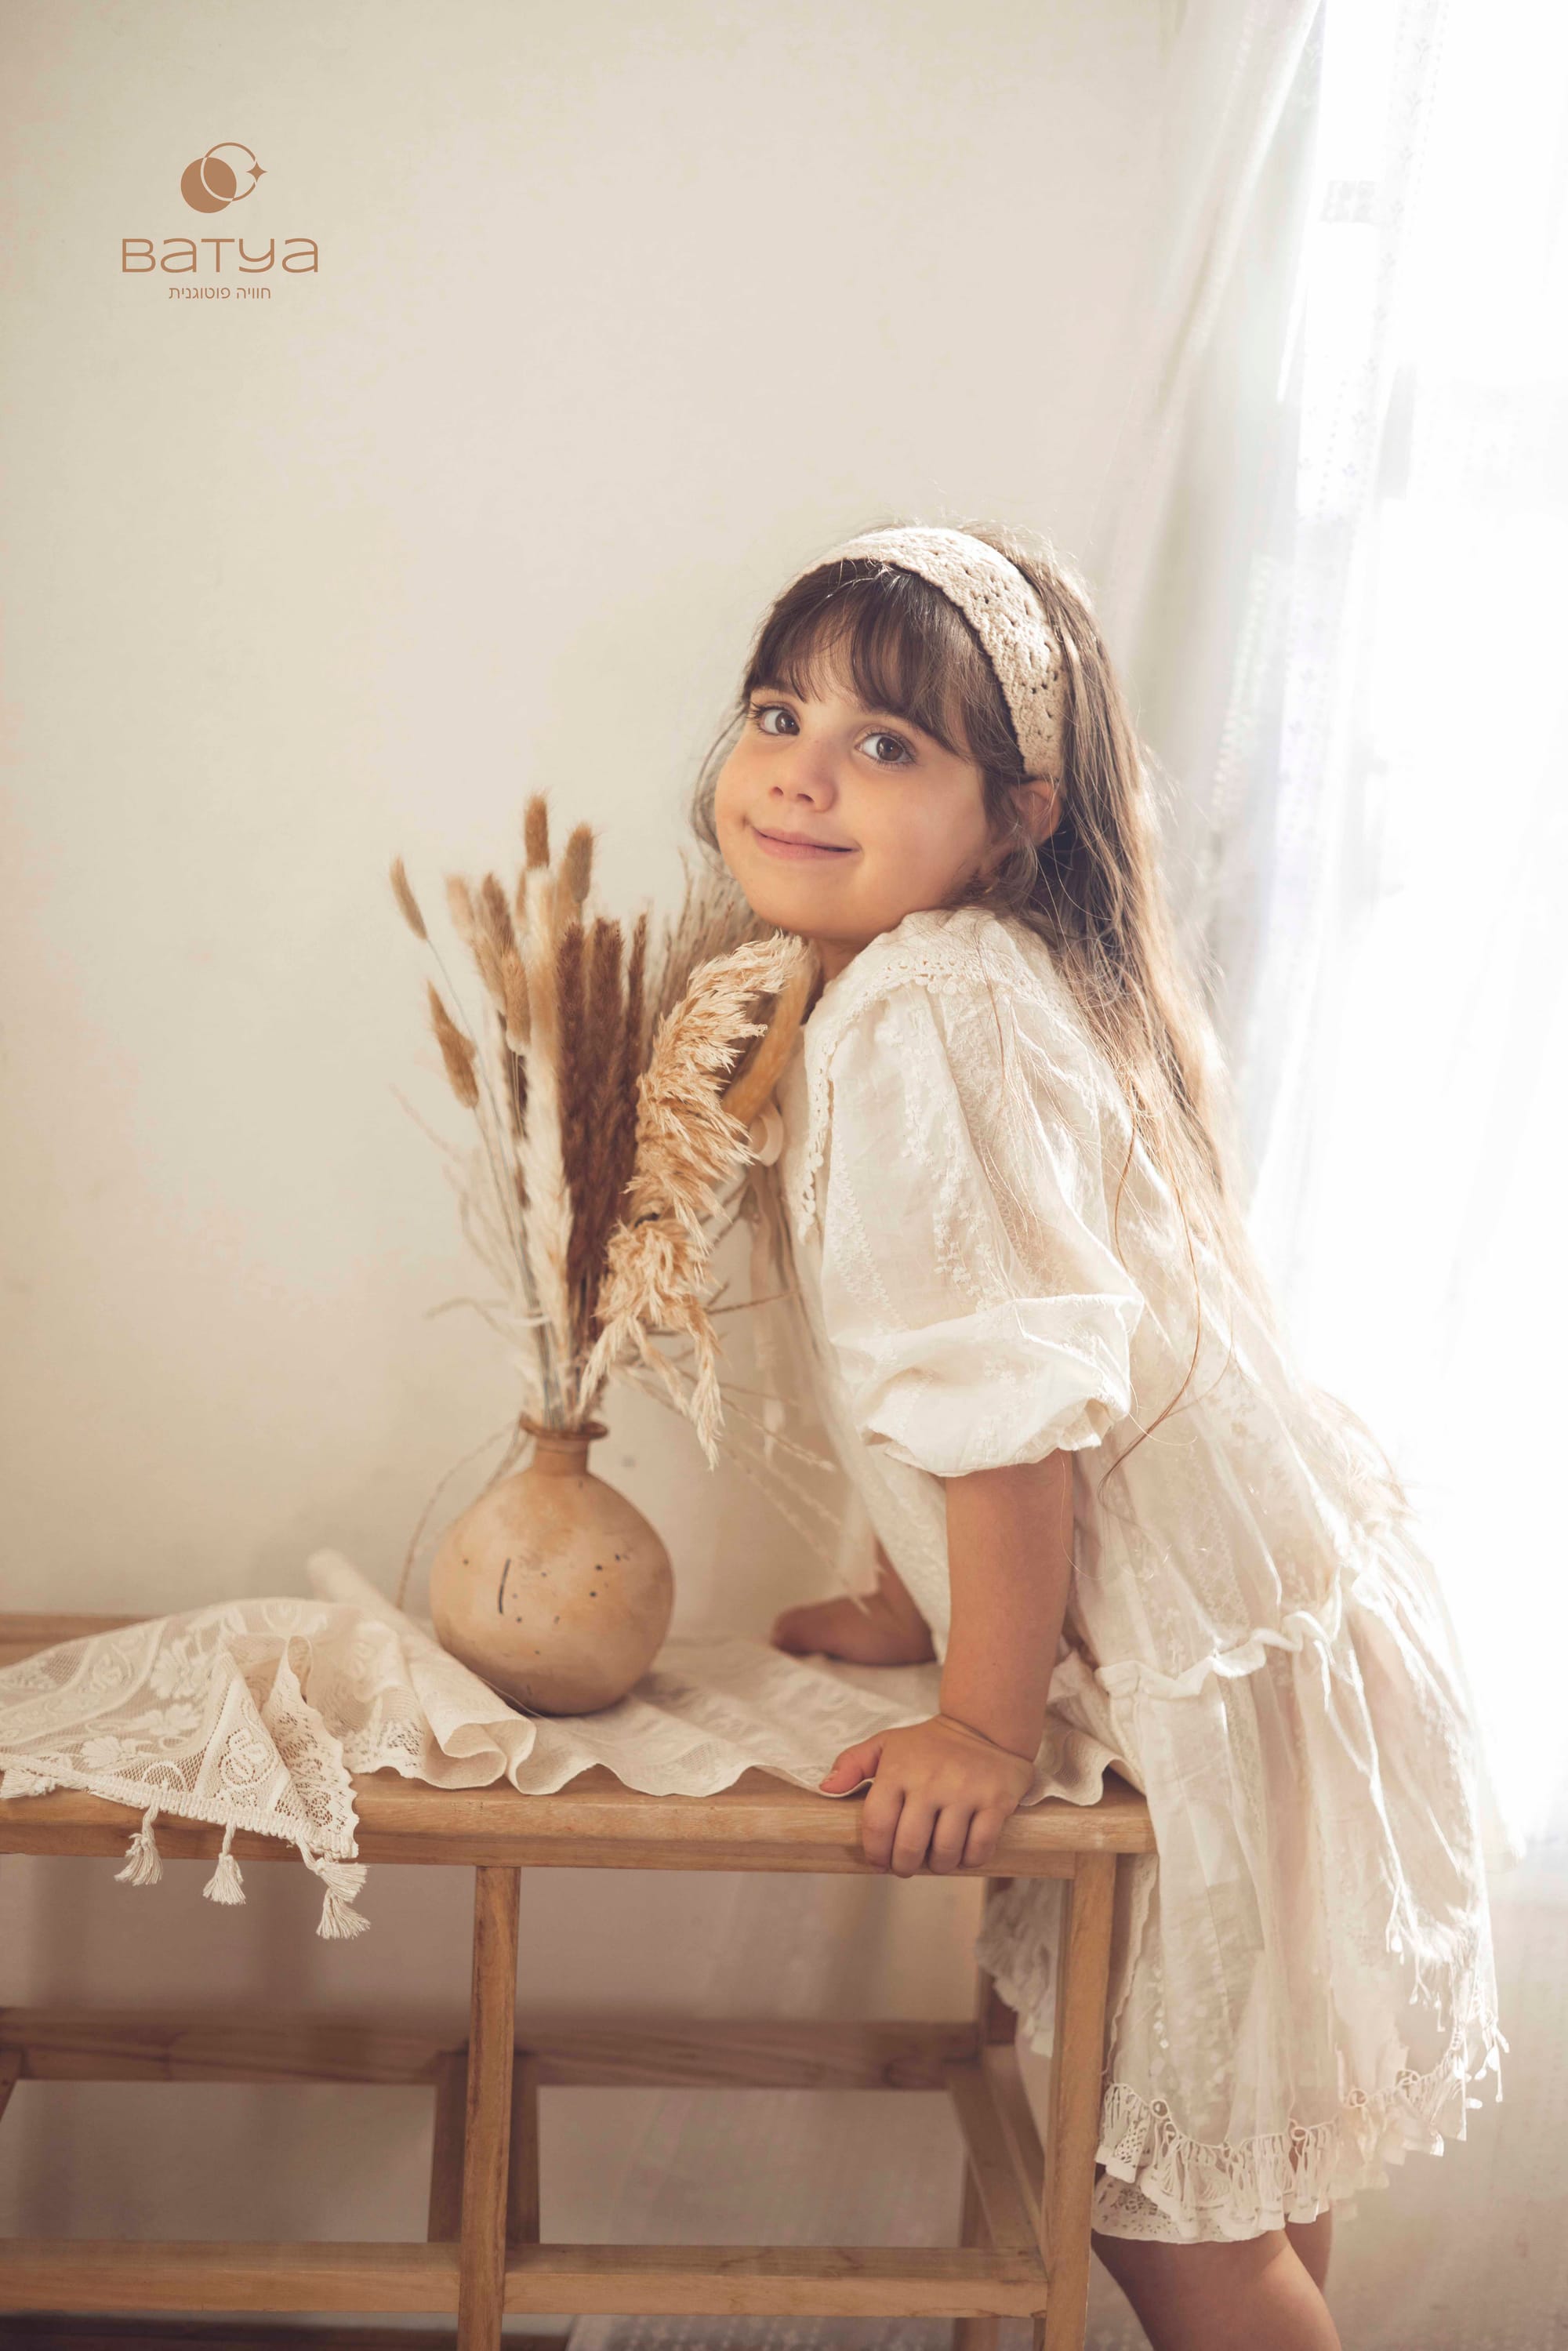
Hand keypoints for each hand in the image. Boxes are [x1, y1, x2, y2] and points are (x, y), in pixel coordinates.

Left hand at [817, 1714, 1035, 1875]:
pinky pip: (979, 1848)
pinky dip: (969, 1859)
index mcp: (899, 1768)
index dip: (875, 1853)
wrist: (984, 1726)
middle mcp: (931, 1780)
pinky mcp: (996, 1801)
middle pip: (909, 1846)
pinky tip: (963, 1852)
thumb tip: (826, 1789)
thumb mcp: (886, 1744)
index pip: (877, 1825)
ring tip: (936, 1858)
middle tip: (907, 1864)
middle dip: (904, 1865)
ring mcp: (965, 1791)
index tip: (879, 1861)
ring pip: (945, 1852)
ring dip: (938, 1865)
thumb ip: (852, 1764)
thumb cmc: (929, 1745)